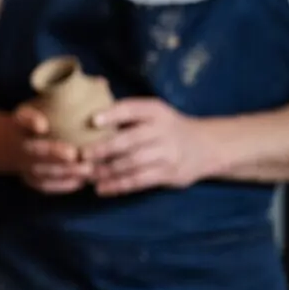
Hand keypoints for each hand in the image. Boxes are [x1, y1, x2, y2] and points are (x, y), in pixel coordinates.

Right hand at [13, 103, 92, 193]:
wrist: (11, 142)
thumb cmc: (39, 117)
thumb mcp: (46, 102)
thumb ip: (70, 95)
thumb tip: (101, 82)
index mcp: (21, 120)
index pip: (22, 118)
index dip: (30, 121)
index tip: (42, 125)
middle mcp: (19, 142)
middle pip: (32, 150)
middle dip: (52, 153)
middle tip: (74, 154)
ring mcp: (22, 163)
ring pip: (40, 170)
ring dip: (63, 172)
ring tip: (87, 170)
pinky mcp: (29, 178)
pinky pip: (43, 185)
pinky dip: (61, 185)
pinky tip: (80, 182)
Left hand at [82, 98, 214, 194]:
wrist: (207, 146)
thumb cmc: (167, 127)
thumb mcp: (154, 112)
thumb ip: (127, 111)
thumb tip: (87, 101)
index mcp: (155, 111)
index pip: (132, 109)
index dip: (113, 114)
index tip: (92, 120)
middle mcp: (163, 130)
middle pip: (130, 140)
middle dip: (104, 148)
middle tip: (82, 154)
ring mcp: (167, 154)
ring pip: (133, 163)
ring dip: (106, 170)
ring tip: (86, 174)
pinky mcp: (169, 174)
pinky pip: (140, 181)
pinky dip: (118, 185)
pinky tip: (101, 188)